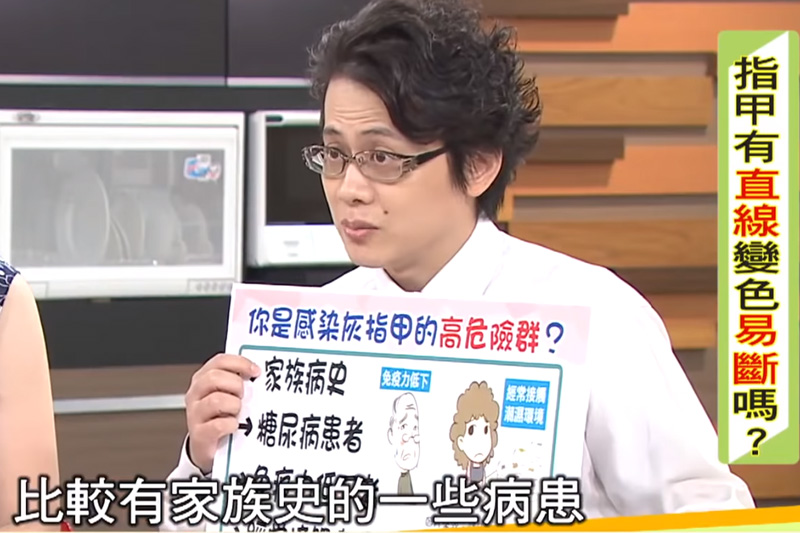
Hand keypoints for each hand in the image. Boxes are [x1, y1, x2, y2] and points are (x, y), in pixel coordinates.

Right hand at [185, 353, 259, 473]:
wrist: (209, 448)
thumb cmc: (222, 417)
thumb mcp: (228, 395)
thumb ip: (239, 382)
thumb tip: (260, 374)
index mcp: (203, 379)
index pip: (219, 361)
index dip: (239, 363)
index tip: (256, 371)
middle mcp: (196, 394)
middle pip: (214, 378)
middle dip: (236, 385)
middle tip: (245, 396)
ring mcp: (195, 414)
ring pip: (216, 400)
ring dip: (234, 405)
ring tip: (239, 412)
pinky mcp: (199, 435)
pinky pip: (218, 425)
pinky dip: (231, 424)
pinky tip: (235, 426)